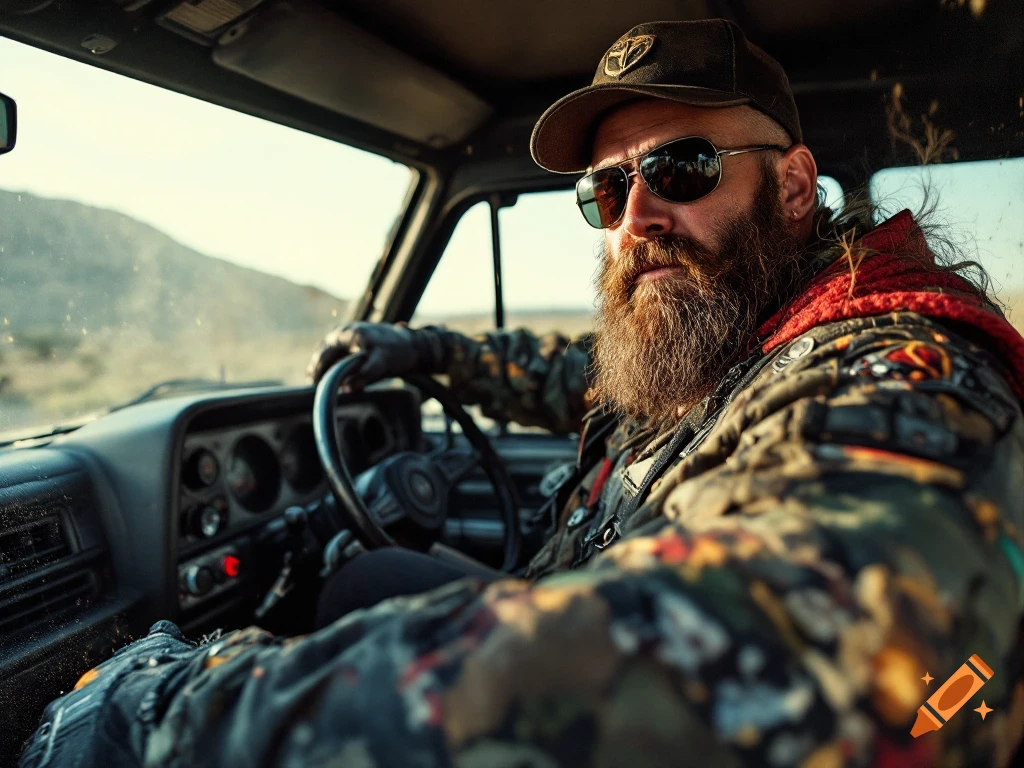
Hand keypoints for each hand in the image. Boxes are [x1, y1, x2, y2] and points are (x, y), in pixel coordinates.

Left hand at [305, 322, 443, 388]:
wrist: (413, 346)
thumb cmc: (384, 349)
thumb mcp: (360, 348)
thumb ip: (342, 357)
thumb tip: (319, 373)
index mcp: (347, 331)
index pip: (324, 347)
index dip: (315, 363)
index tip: (310, 377)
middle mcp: (354, 332)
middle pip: (328, 352)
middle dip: (320, 370)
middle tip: (315, 384)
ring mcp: (369, 343)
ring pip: (344, 360)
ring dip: (333, 374)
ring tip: (326, 387)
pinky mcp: (382, 356)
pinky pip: (367, 369)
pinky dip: (357, 379)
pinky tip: (349, 388)